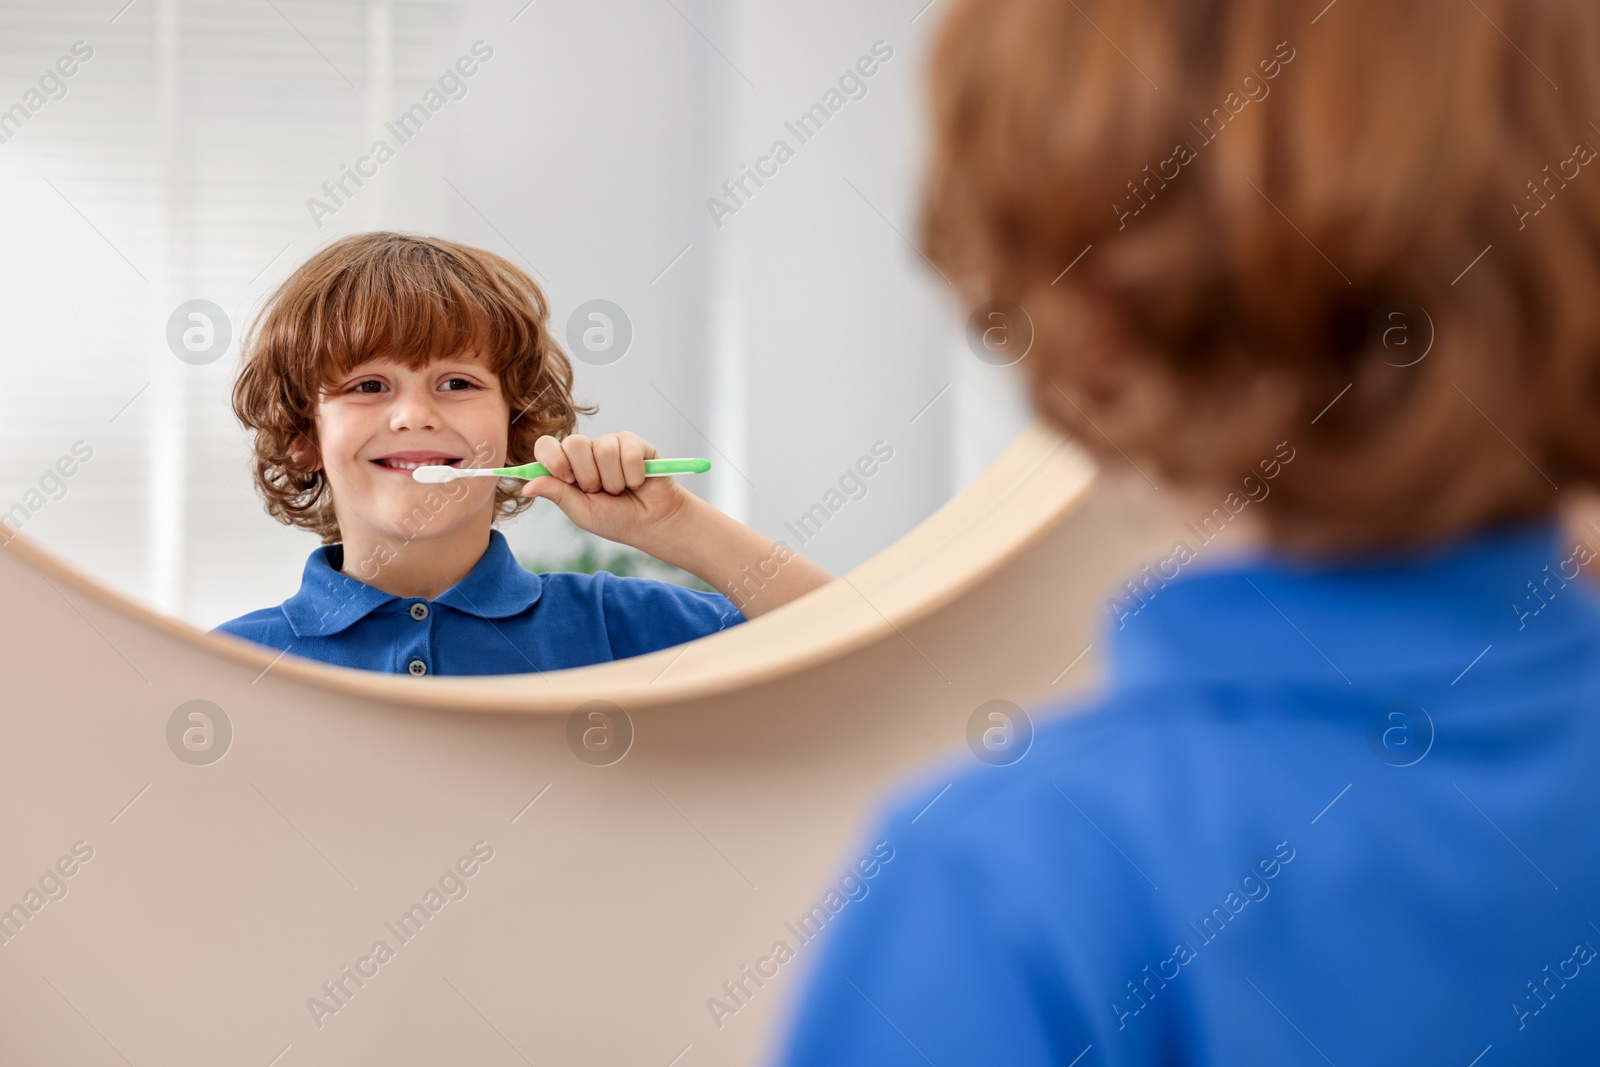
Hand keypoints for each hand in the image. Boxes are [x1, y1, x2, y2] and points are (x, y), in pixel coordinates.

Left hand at [518, 432, 692, 548]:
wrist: (652, 523)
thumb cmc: (616, 519)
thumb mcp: (581, 512)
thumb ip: (557, 494)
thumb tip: (526, 487)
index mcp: (568, 466)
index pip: (547, 445)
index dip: (554, 459)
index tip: (567, 479)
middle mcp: (587, 451)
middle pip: (574, 443)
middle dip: (588, 475)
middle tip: (599, 491)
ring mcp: (611, 444)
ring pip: (603, 449)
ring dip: (614, 480)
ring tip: (621, 490)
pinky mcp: (635, 443)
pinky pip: (628, 451)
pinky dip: (634, 475)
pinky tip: (638, 482)